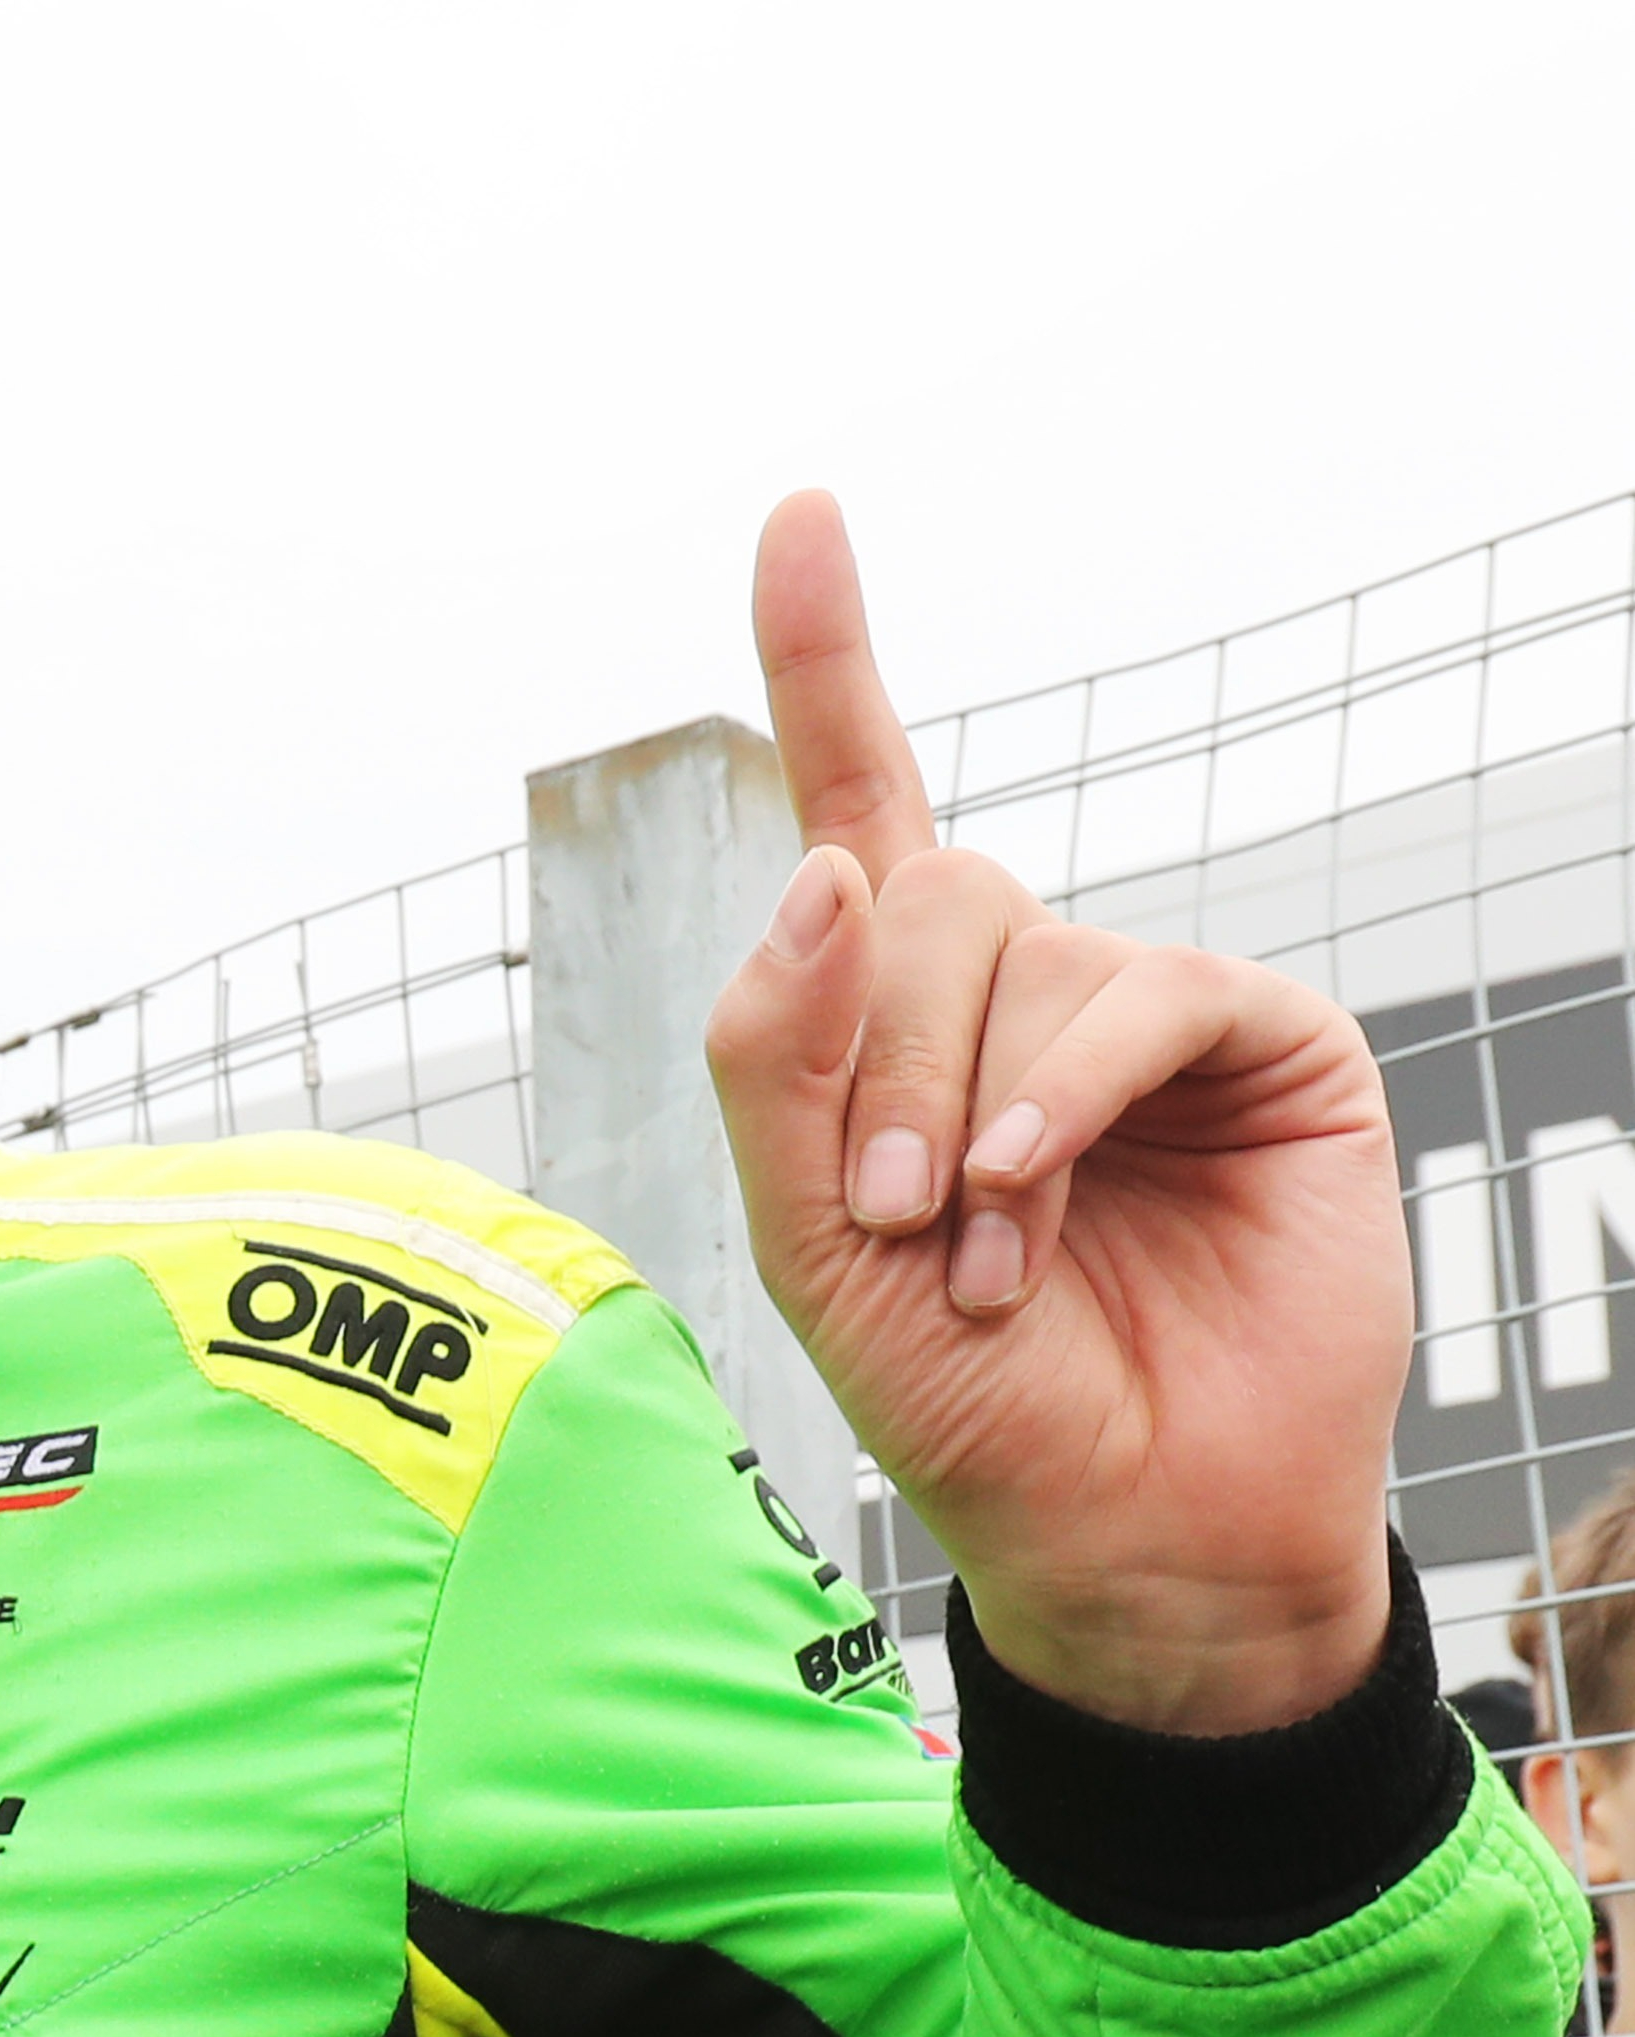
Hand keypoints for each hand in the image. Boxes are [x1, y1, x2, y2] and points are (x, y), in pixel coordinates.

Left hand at [706, 493, 1398, 1733]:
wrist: (1119, 1523)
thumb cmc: (964, 1395)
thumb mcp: (805, 1238)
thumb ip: (777, 1055)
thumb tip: (825, 868)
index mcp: (901, 1015)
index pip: (858, 801)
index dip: (825, 655)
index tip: (799, 513)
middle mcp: (1022, 985)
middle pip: (915, 892)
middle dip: (872, 1053)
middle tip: (884, 1211)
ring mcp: (1143, 1006)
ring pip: (1009, 943)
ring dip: (959, 1109)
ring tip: (976, 1252)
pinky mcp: (1259, 1040)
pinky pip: (1137, 990)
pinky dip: (1059, 1088)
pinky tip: (1027, 1189)